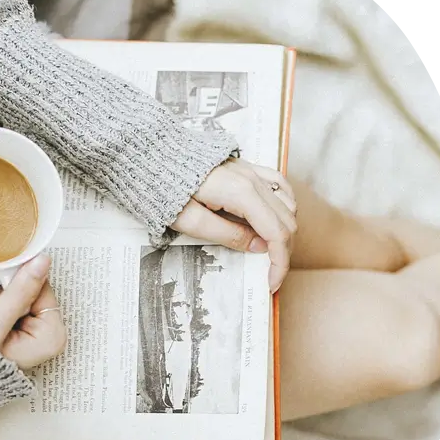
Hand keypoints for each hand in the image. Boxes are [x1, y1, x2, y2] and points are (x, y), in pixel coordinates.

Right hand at [0, 254, 66, 371]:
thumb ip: (19, 292)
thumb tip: (41, 262)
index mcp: (52, 338)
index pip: (43, 288)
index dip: (19, 286)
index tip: (2, 292)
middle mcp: (49, 337)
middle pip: (34, 291)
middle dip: (10, 295)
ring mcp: (38, 334)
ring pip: (23, 294)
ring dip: (2, 300)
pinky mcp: (24, 330)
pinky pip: (15, 303)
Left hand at [172, 159, 296, 292]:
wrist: (152, 157)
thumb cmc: (164, 187)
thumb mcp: (190, 221)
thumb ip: (227, 235)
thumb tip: (259, 247)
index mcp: (241, 193)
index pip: (276, 232)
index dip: (279, 262)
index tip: (271, 282)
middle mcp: (252, 179)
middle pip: (286, 220)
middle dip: (284, 251)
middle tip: (271, 273)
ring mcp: (251, 170)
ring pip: (287, 203)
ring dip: (285, 230)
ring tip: (272, 252)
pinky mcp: (246, 167)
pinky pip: (278, 184)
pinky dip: (284, 205)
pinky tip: (278, 217)